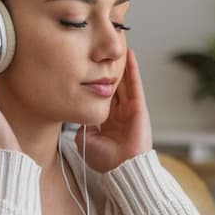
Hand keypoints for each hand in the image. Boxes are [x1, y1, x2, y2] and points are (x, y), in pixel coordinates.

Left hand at [75, 48, 152, 172]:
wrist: (122, 169)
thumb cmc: (105, 161)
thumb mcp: (85, 140)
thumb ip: (81, 124)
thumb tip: (76, 113)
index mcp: (106, 120)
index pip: (99, 95)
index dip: (93, 81)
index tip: (83, 67)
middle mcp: (118, 112)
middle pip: (111, 84)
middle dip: (106, 68)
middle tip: (100, 50)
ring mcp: (129, 108)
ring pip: (123, 81)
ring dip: (119, 64)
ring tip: (116, 45)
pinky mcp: (139, 107)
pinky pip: (135, 84)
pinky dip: (132, 69)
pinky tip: (129, 54)